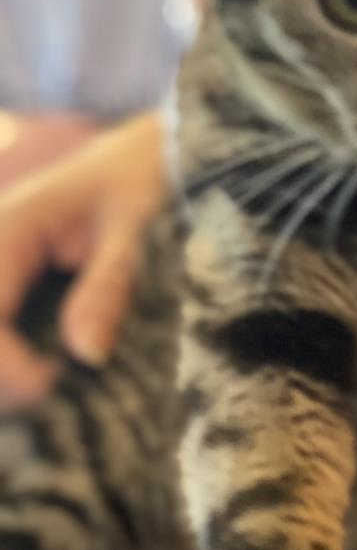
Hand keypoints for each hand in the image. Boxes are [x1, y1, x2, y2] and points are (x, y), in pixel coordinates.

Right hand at [0, 112, 169, 408]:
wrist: (149, 150)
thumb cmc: (145, 176)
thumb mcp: (138, 225)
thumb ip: (110, 284)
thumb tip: (85, 353)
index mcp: (8, 229)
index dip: (5, 365)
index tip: (51, 389)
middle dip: (0, 377)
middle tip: (51, 399)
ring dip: (6, 371)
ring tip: (51, 393)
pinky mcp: (11, 284)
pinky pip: (2, 324)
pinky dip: (14, 356)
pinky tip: (46, 376)